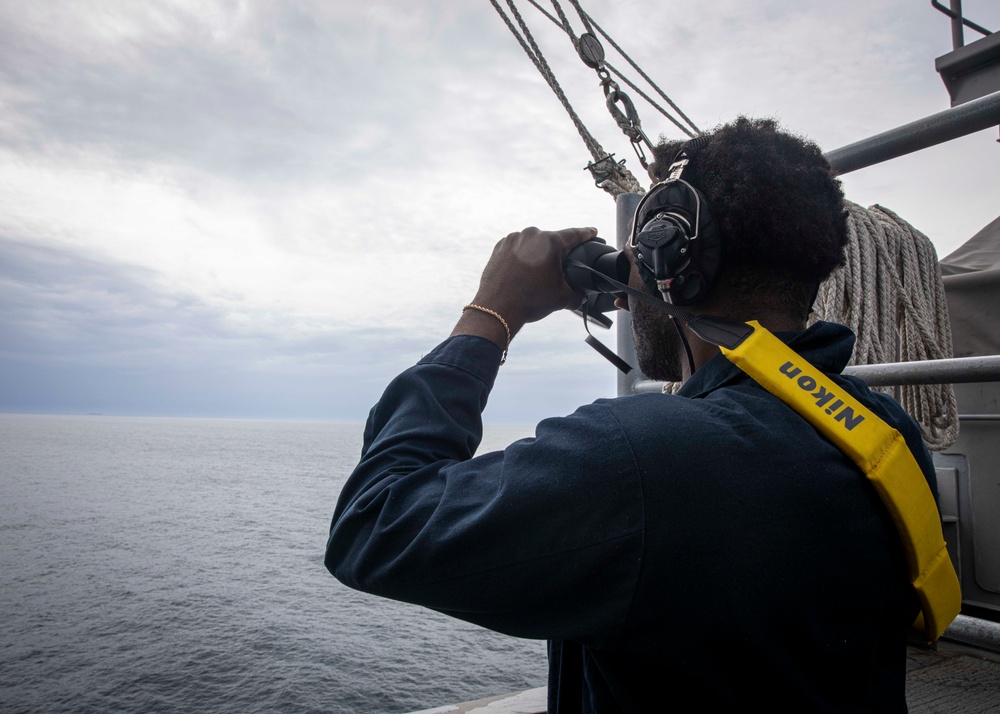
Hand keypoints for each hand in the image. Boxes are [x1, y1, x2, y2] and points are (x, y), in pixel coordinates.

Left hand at [473, 226, 596, 329]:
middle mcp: (530, 235)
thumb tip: (582, 296)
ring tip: (536, 275)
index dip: (586, 234)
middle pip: (551, 241)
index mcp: (549, 242)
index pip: (574, 235)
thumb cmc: (529, 301)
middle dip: (556, 253)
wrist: (497, 309)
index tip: (592, 232)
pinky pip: (517, 248)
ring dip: (537, 254)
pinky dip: (522, 257)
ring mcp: (513, 239)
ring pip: (532, 244)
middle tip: (557, 269)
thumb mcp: (561, 298)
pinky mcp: (500, 247)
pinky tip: (523, 273)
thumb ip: (577, 294)